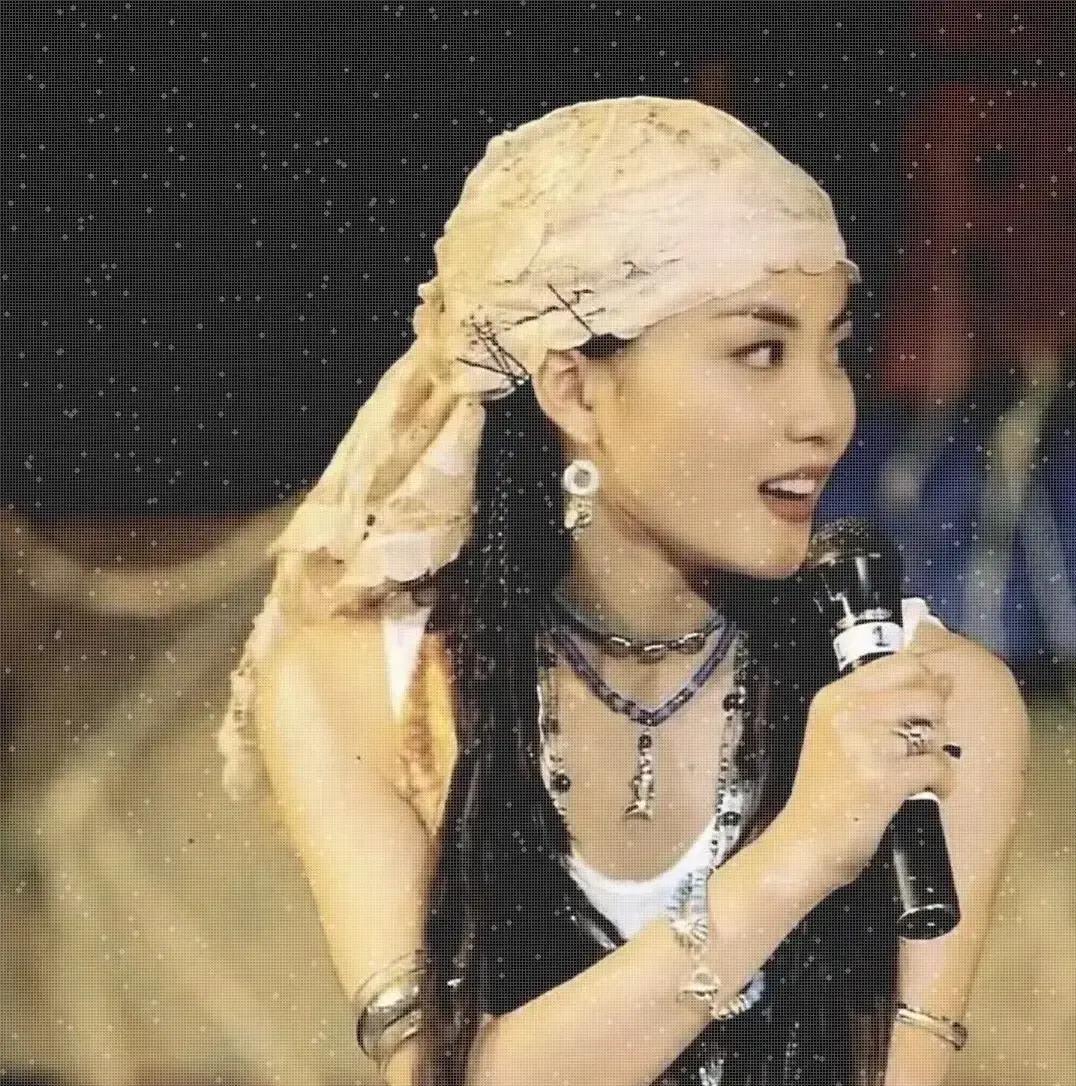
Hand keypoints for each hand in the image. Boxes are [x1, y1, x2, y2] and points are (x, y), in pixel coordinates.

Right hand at [778, 650, 957, 888]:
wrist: (806, 840)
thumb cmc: (826, 791)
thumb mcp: (837, 733)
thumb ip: (880, 703)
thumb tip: (943, 680)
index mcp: (834, 697)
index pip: (899, 664)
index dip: (926, 680)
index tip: (927, 701)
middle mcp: (848, 712)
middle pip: (925, 691)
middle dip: (936, 718)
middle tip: (920, 742)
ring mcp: (866, 743)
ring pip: (935, 729)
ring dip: (937, 752)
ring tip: (917, 769)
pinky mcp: (885, 777)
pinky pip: (938, 766)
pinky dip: (941, 782)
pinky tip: (924, 790)